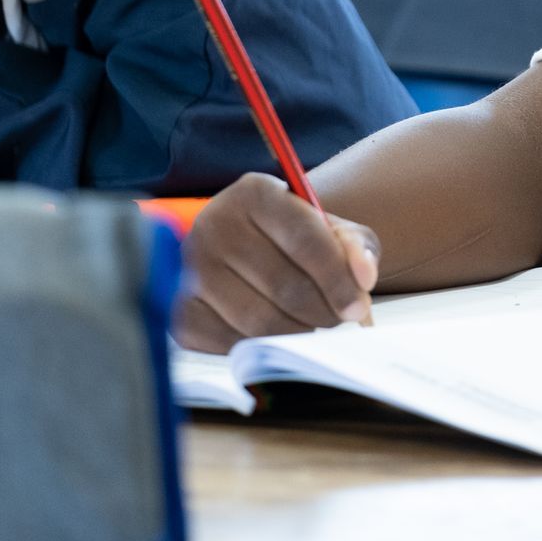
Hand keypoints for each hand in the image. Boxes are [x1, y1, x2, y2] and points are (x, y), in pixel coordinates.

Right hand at [172, 173, 378, 352]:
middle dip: (324, 311)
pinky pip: (230, 343)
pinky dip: (262, 348)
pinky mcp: (178, 309)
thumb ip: (355, 246)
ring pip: (259, 321)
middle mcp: (214, 224)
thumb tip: (363, 277)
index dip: (338, 278)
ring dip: (298, 332)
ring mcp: (188, 268)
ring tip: (311, 323)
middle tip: (339, 318)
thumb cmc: (289, 237)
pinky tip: (275, 332)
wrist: (237, 248)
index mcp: (255, 193)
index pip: (305, 239)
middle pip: (284, 286)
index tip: (358, 306)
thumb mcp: (329, 228)